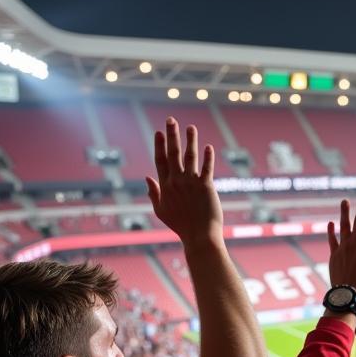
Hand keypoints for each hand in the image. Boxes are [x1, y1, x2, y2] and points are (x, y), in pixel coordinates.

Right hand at [147, 118, 223, 249]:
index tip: (158, 132)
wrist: (199, 237)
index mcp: (165, 186)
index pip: (160, 161)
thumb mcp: (161, 210)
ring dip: (190, 140)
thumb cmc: (181, 226)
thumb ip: (154, 193)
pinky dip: (207, 157)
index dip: (159, 145)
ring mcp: (192, 183)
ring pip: (190, 157)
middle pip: (173, 154)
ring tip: (190, 127)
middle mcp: (177, 182)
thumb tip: (147, 177)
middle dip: (171, 135)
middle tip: (170, 119)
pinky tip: (208, 147)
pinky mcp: (206, 187)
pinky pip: (207, 168)